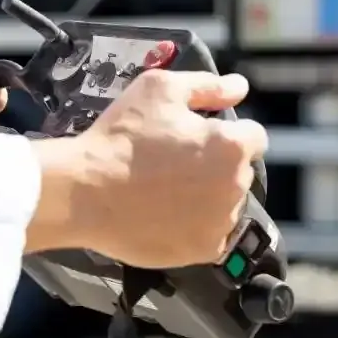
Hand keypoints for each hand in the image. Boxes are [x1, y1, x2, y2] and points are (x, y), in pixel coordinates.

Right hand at [26, 70, 266, 268]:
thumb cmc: (121, 137)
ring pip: (225, 204)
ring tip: (167, 190)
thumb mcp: (159, 90)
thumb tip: (239, 86)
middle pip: (238, 171)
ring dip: (208, 196)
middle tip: (174, 162)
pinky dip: (196, 227)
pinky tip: (167, 215)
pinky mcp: (203, 251)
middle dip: (216, 164)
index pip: (253, 136)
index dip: (226, 132)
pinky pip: (211, 235)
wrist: (85, 192)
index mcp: (231, 146)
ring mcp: (220, 223)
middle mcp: (235, 187)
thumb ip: (207, 86)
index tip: (198, 136)